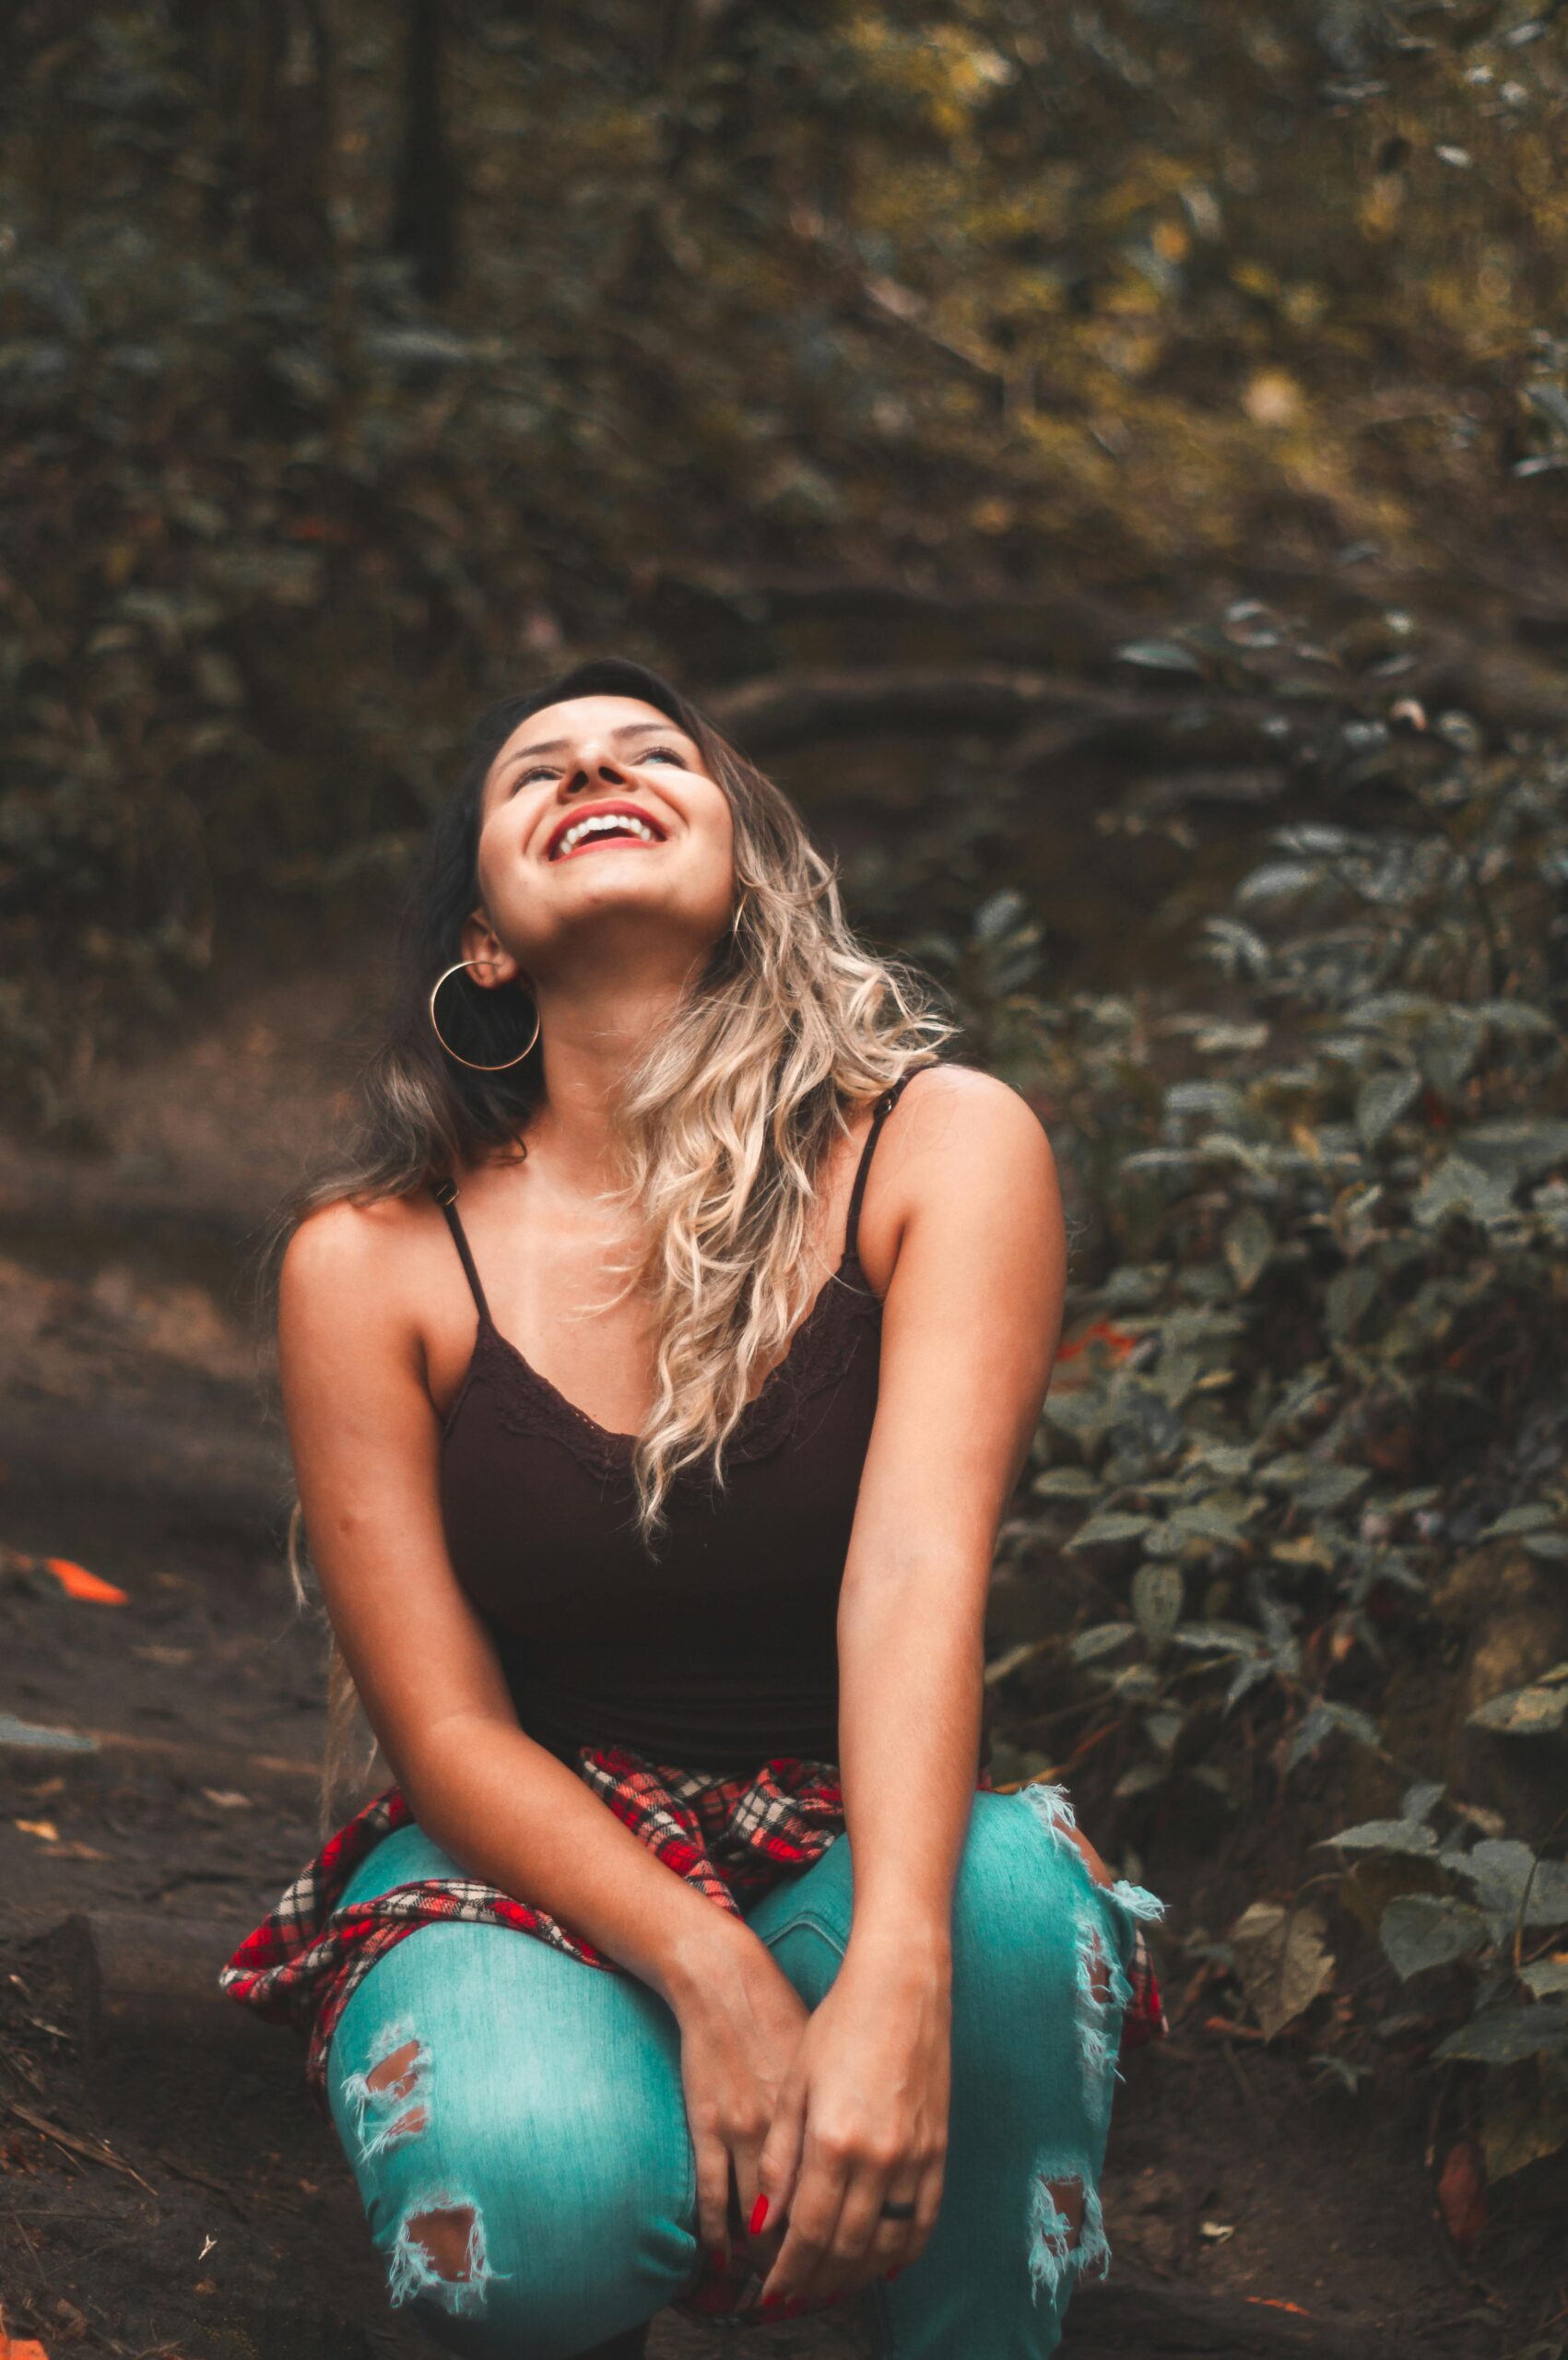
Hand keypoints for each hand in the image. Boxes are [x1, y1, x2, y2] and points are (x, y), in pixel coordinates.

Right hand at [667, 1917, 811, 2273]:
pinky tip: (724, 2254)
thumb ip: (842, 2130)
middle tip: (809, 2281)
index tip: (840, 2271)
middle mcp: (796, 2132)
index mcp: (834, 2122)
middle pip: (807, 2222)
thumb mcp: (829, 2075)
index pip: (842, 2209)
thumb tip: (863, 2184)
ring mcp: (749, 2129)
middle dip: (810, 2262)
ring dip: (767, 2255)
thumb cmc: (786, 2020)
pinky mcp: (711, 2124)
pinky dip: (719, 2232)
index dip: (841, 2249)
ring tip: (770, 2272)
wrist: (732, 1982)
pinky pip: (715, 2195)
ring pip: (761, 2219)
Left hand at [753, 1933, 949, 2306]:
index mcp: (832, 2140)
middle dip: (816, 2280)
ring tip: (831, 2284)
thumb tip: (766, 2221)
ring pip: (885, 2244)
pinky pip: (923, 2221)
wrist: (901, 1985)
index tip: (773, 2288)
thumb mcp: (795, 2083)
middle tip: (796, 2294)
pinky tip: (883, 2265)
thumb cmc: (839, 2024)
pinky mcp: (939, 2150)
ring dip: (855, 2274)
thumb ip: (782, 2156)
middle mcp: (877, 2157)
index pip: (806, 2231)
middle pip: (844, 2247)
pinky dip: (903, 2252)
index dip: (788, 2269)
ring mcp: (914, 2157)